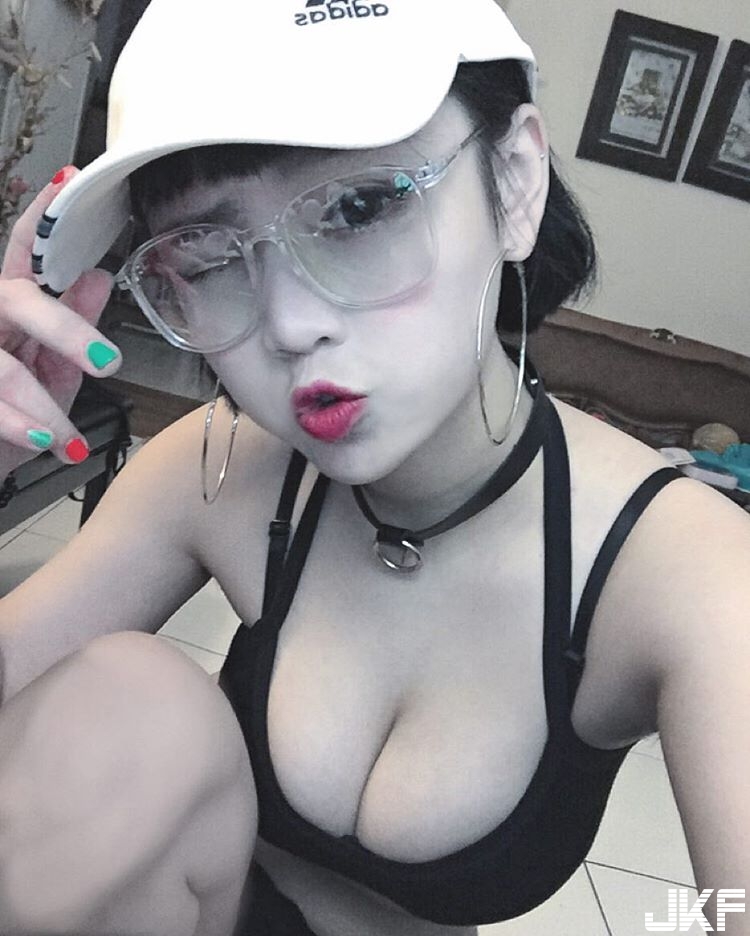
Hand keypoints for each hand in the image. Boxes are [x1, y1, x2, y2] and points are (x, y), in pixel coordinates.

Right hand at [0, 167, 119, 471]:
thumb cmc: (20, 418)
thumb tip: (98, 277)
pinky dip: (20, 426)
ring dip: (42, 406)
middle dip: (66, 331)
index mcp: (10, 308)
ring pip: (3, 366)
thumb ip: (71, 329)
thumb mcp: (53, 374)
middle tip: (109, 363)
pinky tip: (47, 441)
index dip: (42, 219)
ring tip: (69, 437)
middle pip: (17, 300)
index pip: (23, 254)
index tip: (68, 181)